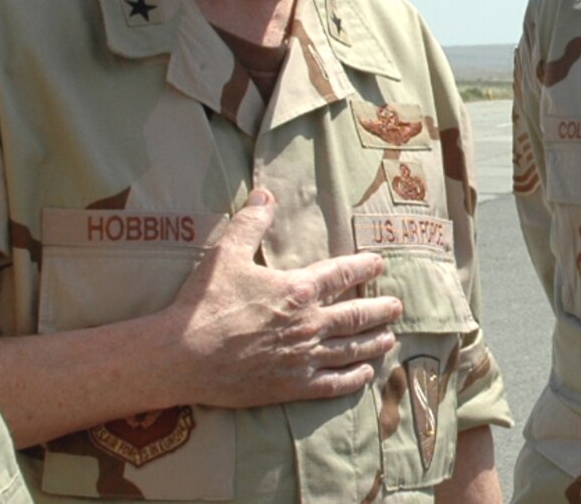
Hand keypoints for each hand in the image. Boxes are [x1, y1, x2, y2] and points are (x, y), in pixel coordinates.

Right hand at [152, 188, 401, 408]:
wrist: (182, 356)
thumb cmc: (204, 303)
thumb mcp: (226, 254)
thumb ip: (250, 222)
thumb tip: (266, 194)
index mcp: (297, 290)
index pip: (342, 274)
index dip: (364, 266)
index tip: (380, 263)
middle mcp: (308, 324)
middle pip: (356, 315)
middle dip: (380, 310)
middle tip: (397, 307)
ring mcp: (302, 357)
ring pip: (351, 350)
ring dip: (374, 342)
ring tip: (390, 339)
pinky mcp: (291, 386)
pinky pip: (332, 383)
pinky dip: (353, 379)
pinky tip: (365, 375)